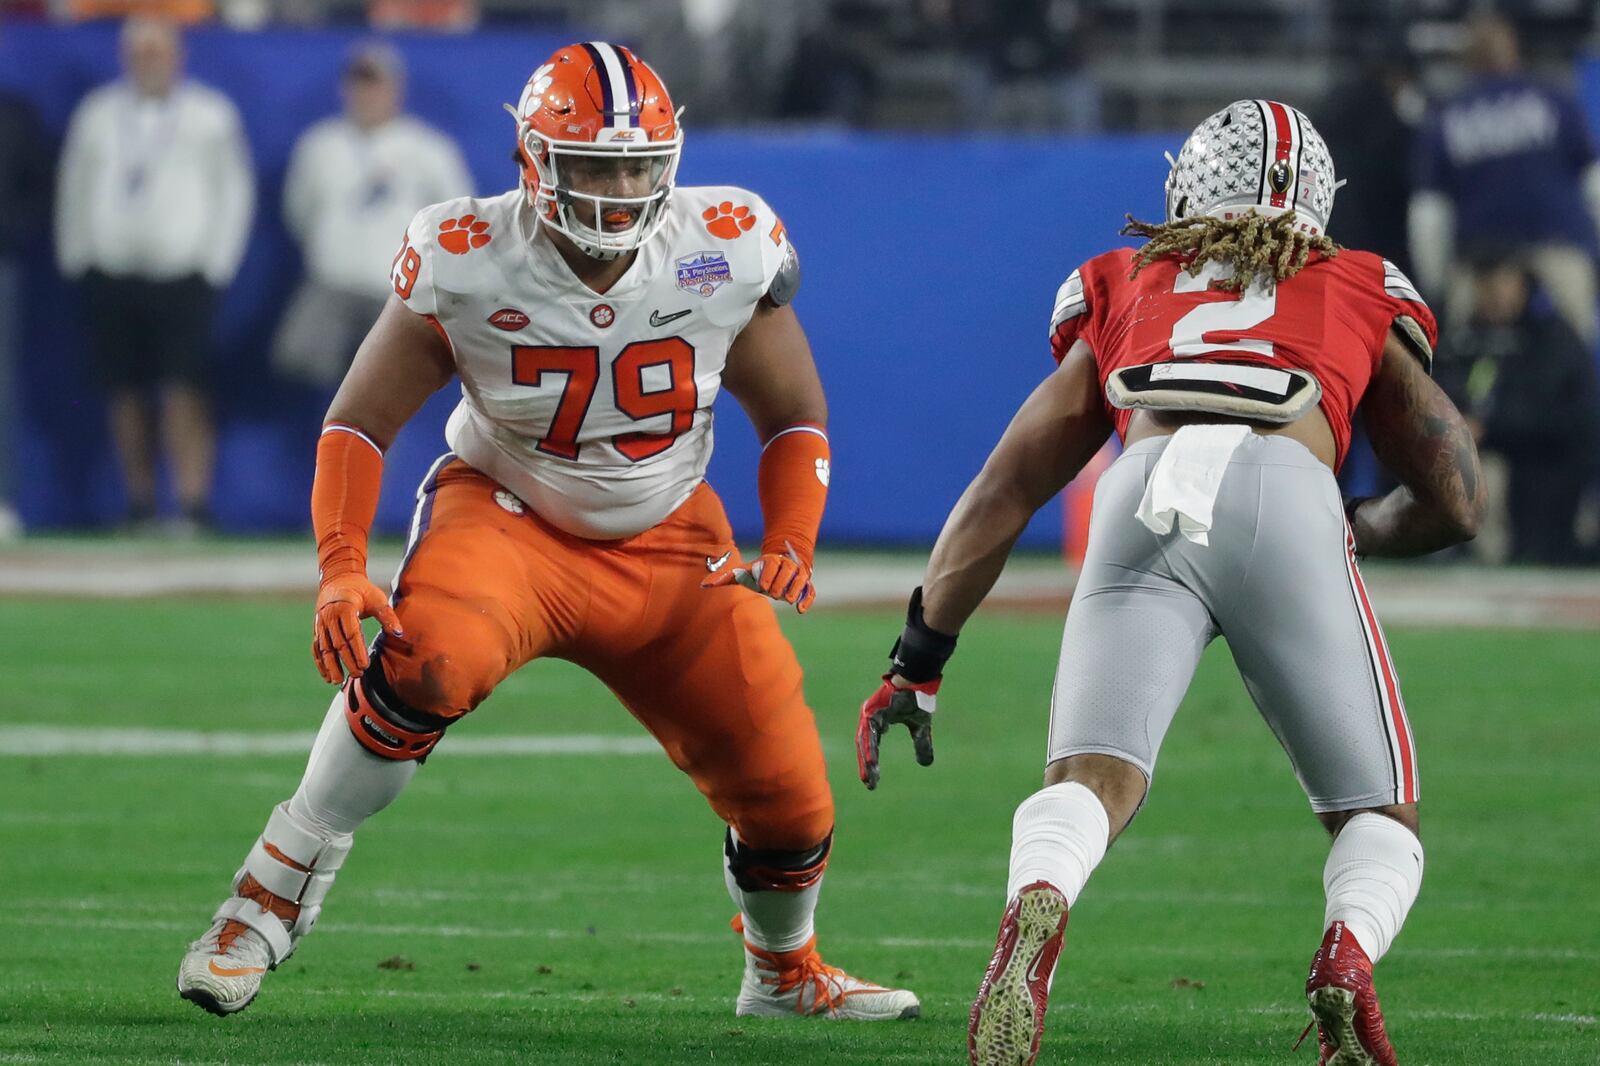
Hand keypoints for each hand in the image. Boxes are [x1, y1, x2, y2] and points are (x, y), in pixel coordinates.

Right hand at [312, 571, 402, 682]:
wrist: (339, 578)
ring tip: (338, 681)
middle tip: (358, 674)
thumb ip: (387, 616)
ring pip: (324, 647)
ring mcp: (321, 623)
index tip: (365, 665)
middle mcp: (330, 616)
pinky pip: (317, 648)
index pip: (351, 633)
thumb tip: (400, 633)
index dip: (357, 650)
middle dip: (347, 660)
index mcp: (345, 607)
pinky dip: (320, 662)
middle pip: (338, 643)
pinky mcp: (317, 629)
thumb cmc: (362, 590)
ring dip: (330, 665)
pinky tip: (327, 676)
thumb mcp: (377, 598)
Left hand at [701, 541, 815, 613]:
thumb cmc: (758, 572)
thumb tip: (703, 585)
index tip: (763, 586)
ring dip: (795, 589)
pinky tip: (800, 610)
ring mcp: (798, 575)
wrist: (779, 567)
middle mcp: (787, 565)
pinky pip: (810, 591)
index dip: (769, 574)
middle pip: (788, 570)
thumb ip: (725, 578)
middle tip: (774, 593)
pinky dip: (807, 599)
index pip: (773, 564)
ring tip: (787, 599)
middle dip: (781, 582)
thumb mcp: (742, 573)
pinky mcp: (806, 586)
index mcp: (772, 560)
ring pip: (801, 579)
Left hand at [856, 675, 937, 789]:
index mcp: (879, 722)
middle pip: (865, 746)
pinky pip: (869, 732)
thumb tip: (925, 764)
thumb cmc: (916, 699)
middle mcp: (871, 718)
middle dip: (867, 766)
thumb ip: (921, 743)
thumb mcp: (920, 726)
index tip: (874, 781)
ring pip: (865, 741)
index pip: (873, 746)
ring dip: (866, 759)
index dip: (873, 762)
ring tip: (869, 776)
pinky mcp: (872, 710)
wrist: (917, 680)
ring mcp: (869, 713)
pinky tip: (871, 760)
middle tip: (869, 784)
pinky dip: (870, 746)